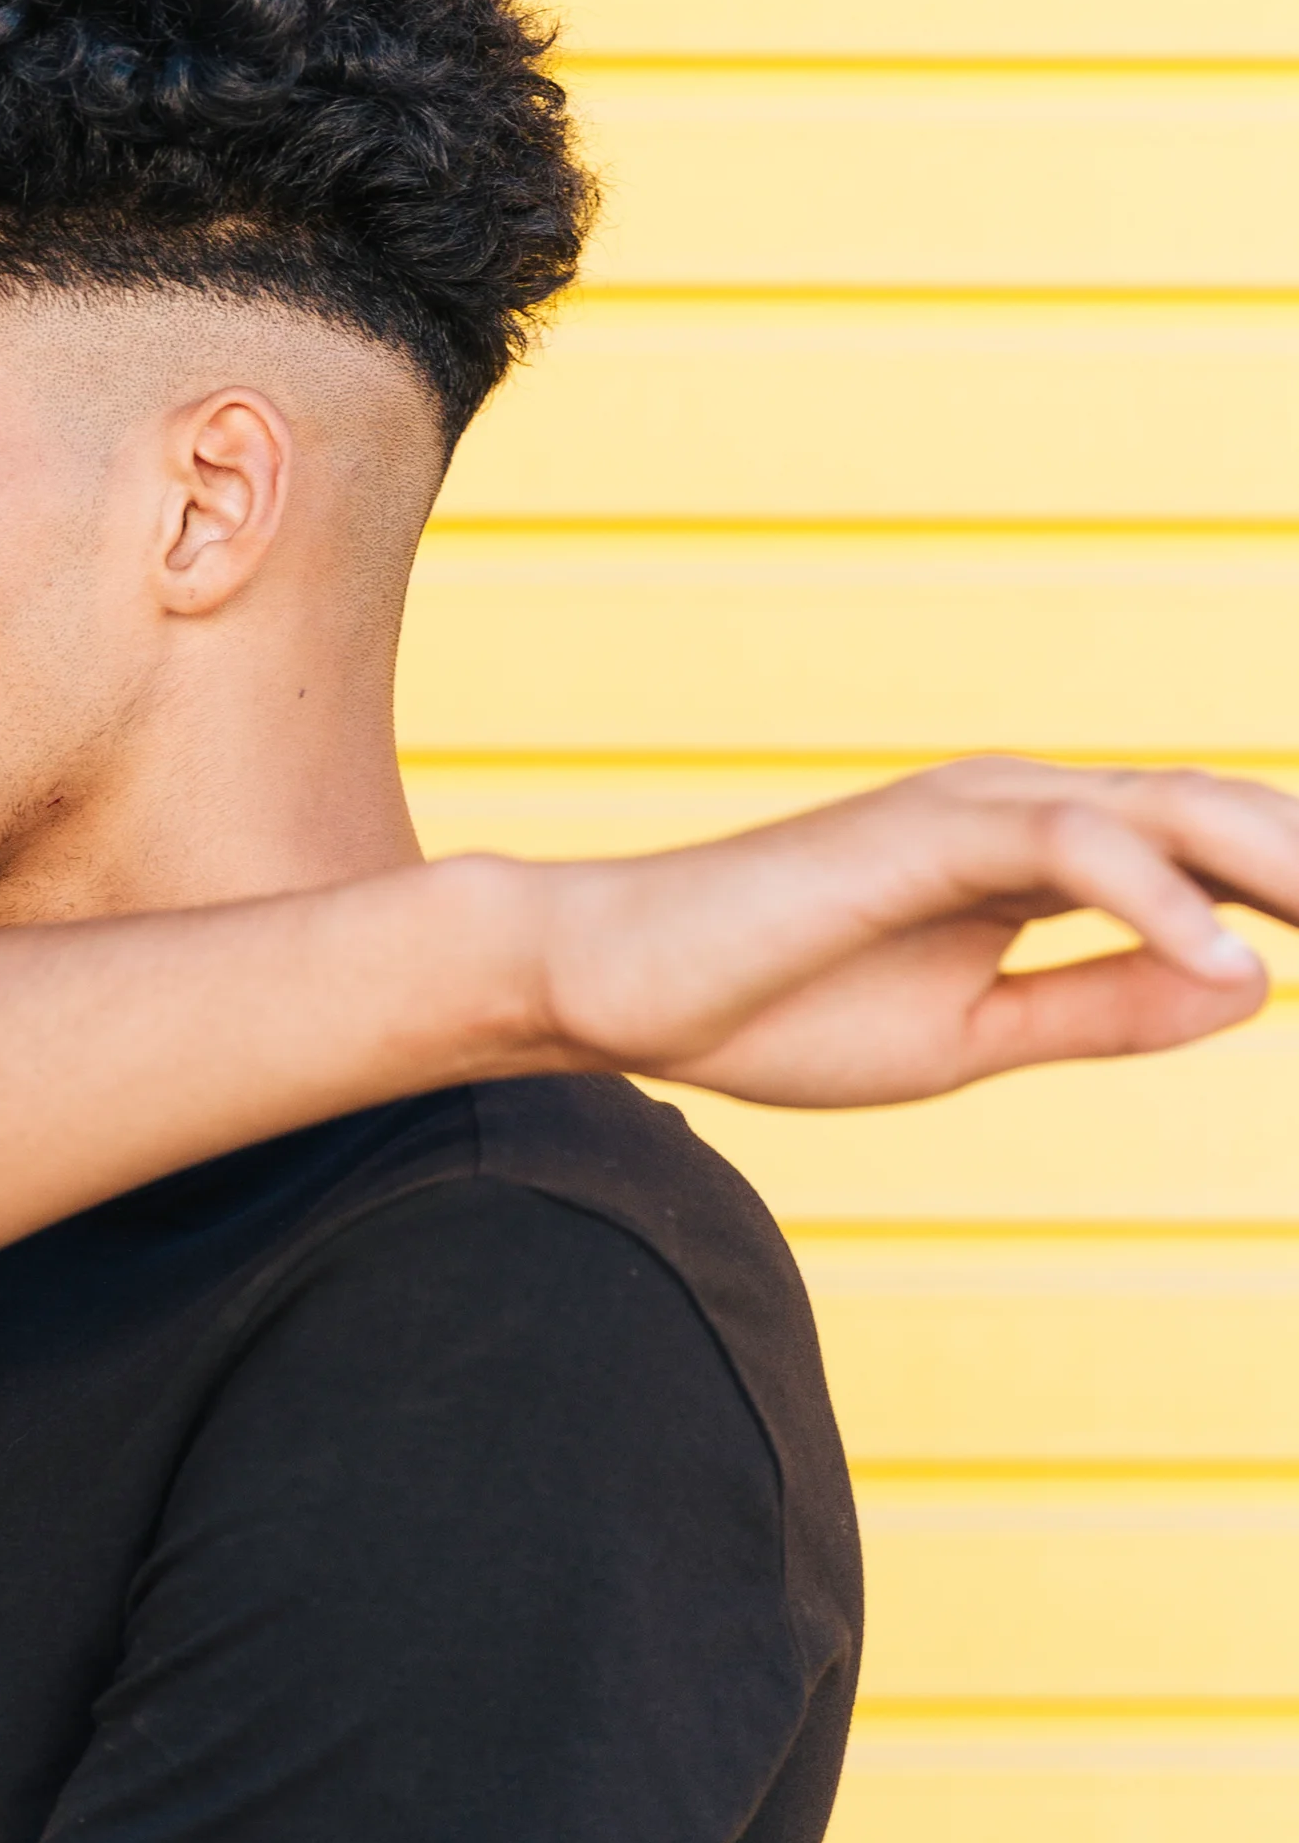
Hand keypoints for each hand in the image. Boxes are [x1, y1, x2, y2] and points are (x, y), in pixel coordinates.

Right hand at [517, 758, 1294, 1105]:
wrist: (612, 984)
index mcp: (1032, 854)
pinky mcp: (920, 835)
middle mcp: (1018, 807)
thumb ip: (1101, 1007)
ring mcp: (970, 810)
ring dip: (1286, 865)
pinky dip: (1161, 901)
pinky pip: (1072, 849)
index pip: (1213, 855)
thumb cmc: (766, 1008)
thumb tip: (1255, 984)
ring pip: (1174, 808)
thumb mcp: (971, 1035)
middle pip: (1226, 815)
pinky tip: (1229, 965)